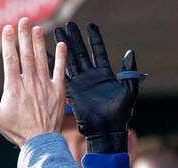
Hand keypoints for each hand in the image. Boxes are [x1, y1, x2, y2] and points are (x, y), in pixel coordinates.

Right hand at [0, 18, 66, 146]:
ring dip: (40, 43)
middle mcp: (30, 84)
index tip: (8, 28)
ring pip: (42, 60)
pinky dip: (61, 58)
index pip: (10, 59)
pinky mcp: (58, 92)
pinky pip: (60, 71)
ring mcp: (45, 87)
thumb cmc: (16, 130)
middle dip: (25, 36)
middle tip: (24, 20)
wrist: (40, 143)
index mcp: (13, 87)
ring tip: (38, 29)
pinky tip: (61, 45)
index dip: (9, 42)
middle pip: (26, 55)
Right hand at [54, 22, 141, 153]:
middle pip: (82, 53)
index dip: (94, 39)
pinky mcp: (72, 92)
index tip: (90, 25)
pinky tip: (47, 54)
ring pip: (70, 61)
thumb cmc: (120, 114)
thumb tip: (130, 52)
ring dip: (64, 47)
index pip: (99, 52)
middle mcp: (91, 77)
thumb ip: (129, 72)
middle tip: (67, 25)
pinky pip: (62, 76)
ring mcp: (81, 84)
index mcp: (105, 75)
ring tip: (56, 32)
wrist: (107, 132)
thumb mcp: (128, 91)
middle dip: (75, 39)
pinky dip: (55, 65)